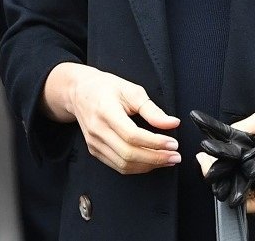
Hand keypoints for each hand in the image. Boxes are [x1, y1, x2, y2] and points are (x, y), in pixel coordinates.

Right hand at [43, 62, 180, 174]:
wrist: (79, 91)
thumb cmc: (105, 88)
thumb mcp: (130, 90)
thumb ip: (151, 109)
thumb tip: (172, 123)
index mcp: (105, 111)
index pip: (132, 135)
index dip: (155, 143)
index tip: (173, 143)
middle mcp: (97, 130)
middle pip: (128, 154)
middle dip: (156, 158)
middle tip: (175, 156)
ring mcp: (94, 142)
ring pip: (124, 164)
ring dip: (149, 165)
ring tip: (166, 159)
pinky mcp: (95, 150)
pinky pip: (118, 166)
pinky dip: (137, 167)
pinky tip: (150, 161)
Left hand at [196, 102, 254, 215]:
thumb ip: (240, 129)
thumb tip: (220, 137)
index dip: (242, 202)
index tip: (221, 185)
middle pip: (252, 197)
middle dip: (229, 187)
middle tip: (209, 167)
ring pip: (253, 191)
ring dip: (235, 182)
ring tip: (216, 166)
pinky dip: (242, 177)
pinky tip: (231, 164)